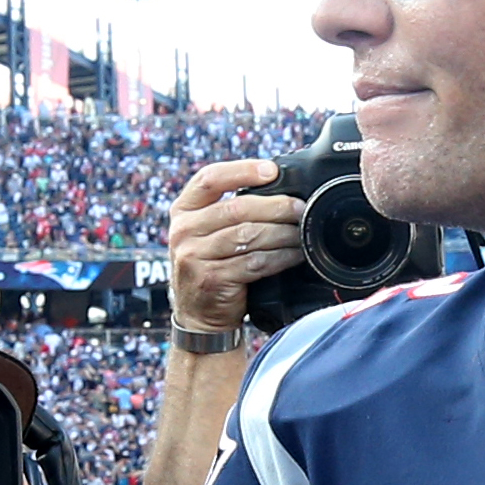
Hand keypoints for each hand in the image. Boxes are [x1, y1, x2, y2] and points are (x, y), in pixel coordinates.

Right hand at [166, 161, 303, 334]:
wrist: (197, 313)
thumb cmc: (211, 264)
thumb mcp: (206, 231)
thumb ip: (229, 210)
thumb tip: (278, 188)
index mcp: (183, 209)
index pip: (210, 179)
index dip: (242, 171)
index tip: (272, 170)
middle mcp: (183, 230)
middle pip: (236, 208)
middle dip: (275, 206)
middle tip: (300, 208)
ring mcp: (194, 256)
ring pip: (248, 235)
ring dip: (282, 233)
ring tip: (301, 232)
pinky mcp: (211, 279)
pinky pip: (254, 262)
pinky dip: (279, 257)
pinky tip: (293, 255)